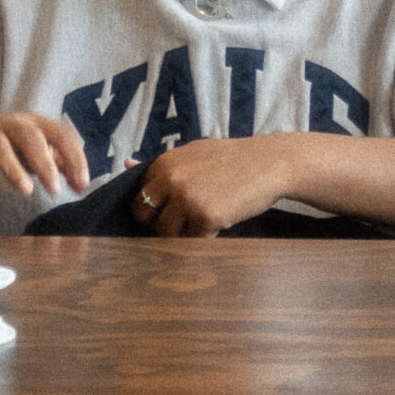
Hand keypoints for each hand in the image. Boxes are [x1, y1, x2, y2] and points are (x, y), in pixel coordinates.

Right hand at [0, 110, 89, 197]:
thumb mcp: (38, 149)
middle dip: (44, 162)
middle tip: (55, 189)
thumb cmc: (13, 144)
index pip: (61, 135)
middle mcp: (13, 124)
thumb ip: (60, 163)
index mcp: (36, 123)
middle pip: (30, 137)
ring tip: (26, 190)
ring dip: (13, 167)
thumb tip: (81, 183)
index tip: (82, 184)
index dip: (74, 158)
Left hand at [129, 135, 296, 236]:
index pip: (139, 198)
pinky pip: (193, 241)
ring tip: (204, 220)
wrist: (268, 163)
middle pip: (145, 218)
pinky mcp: (205, 216)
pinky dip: (204, 237)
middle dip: (159, 225)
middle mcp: (170, 180)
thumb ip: (161, 166)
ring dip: (183, 233)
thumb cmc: (230, 160)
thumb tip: (125, 164)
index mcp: (163, 164)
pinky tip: (220, 221)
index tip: (169, 210)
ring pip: (166, 234)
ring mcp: (187, 199)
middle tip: (184, 221)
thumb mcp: (192, 154)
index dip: (153, 209)